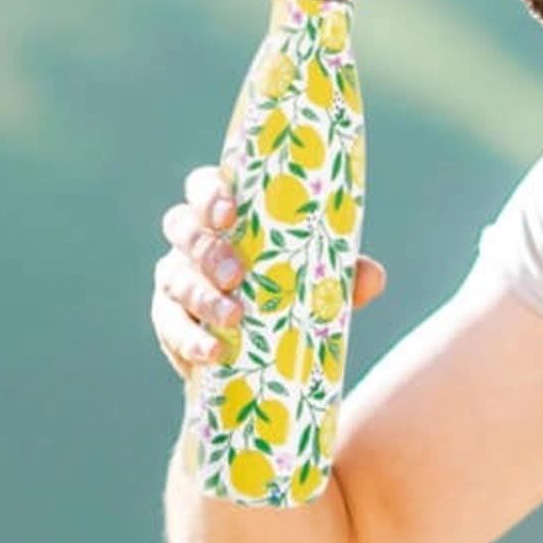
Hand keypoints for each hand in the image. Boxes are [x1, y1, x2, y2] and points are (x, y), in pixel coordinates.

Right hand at [151, 166, 385, 378]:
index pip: (203, 187)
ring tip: (233, 317)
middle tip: (236, 273)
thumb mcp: (319, 283)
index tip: (229, 212)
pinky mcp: (169, 322)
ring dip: (202, 296)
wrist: (264, 355)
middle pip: (182, 228)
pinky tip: (212, 352)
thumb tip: (373, 275)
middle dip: (206, 248)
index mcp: (223, 216)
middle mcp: (192, 243)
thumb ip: (345, 277)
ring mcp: (175, 281)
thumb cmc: (291, 296)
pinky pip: (171, 327)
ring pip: (174, 277)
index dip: (209, 194)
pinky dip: (190, 339)